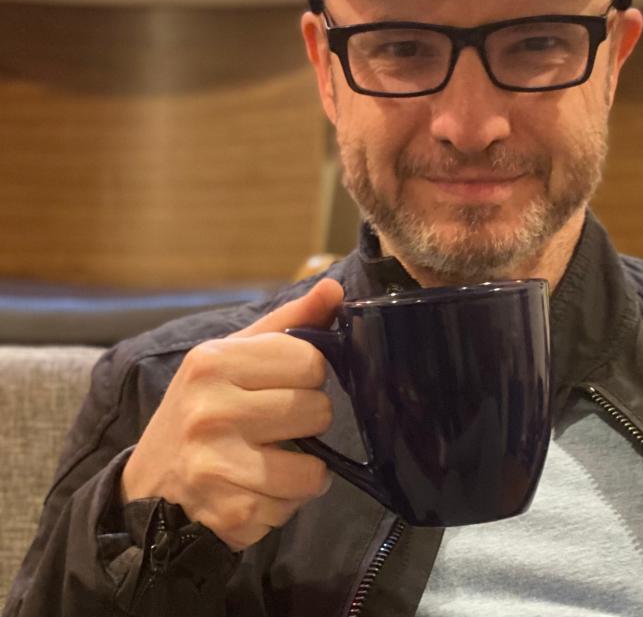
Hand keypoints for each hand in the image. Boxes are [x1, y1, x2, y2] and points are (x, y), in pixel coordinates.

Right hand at [121, 278, 343, 551]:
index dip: (308, 375)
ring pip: (314, 467)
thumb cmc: (201, 408)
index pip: (310, 360)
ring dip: (305, 469)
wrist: (147, 486)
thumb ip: (288, 323)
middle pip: (318, 410)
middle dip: (308, 420)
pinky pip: (293, 506)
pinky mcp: (230, 513)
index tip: (285, 386)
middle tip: (278, 426)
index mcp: (213, 362)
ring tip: (276, 461)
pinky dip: (285, 502)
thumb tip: (335, 289)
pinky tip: (257, 490)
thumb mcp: (231, 356)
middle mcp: (212, 411)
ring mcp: (218, 466)